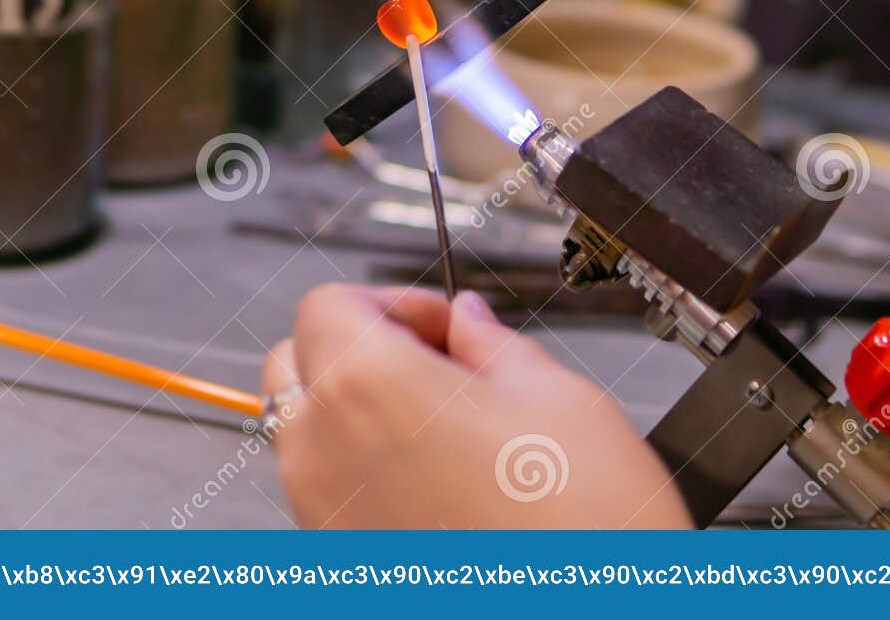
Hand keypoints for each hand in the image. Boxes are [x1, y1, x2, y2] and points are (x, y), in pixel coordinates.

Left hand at [263, 285, 690, 528]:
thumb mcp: (556, 397)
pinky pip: (326, 491)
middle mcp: (324, 451)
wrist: (590, 619)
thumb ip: (491, 343)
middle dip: (359, 349)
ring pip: (306, 431)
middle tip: (438, 365)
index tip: (441, 324)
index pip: (327, 304)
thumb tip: (469, 321)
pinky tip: (438, 479)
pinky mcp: (340, 559)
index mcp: (367, 385)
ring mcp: (323, 515)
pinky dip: (362, 470)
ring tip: (443, 428)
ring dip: (355, 411)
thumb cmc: (582, 530)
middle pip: (299, 362)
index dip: (391, 302)